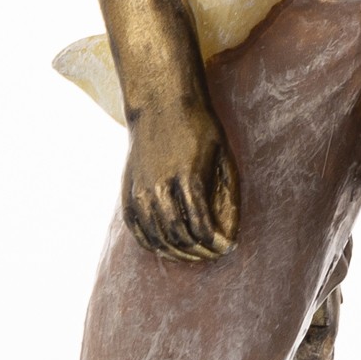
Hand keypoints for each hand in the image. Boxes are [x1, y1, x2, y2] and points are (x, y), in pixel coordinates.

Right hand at [122, 94, 239, 260]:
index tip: (228, 248)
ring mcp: (140, 192)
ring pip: (157, 239)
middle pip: (179, 237)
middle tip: (213, 254)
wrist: (161, 105)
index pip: (202, 226)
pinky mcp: (128, 193)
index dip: (216, 243)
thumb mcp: (222, 153)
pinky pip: (138, 231)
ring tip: (194, 254)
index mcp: (188, 178)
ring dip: (177, 253)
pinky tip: (168, 248)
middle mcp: (161, 189)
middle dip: (198, 252)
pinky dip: (153, 245)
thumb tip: (232, 227)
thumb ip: (227, 191)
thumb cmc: (199, 126)